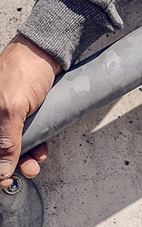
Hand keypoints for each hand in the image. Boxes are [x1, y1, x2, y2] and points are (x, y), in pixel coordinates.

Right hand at [0, 35, 61, 185]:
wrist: (51, 47)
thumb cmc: (26, 67)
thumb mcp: (13, 106)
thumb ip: (6, 139)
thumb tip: (1, 170)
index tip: (4, 179)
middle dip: (9, 165)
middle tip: (24, 172)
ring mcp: (8, 112)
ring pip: (12, 143)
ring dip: (23, 158)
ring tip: (35, 163)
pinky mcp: (25, 110)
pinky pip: (26, 133)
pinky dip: (33, 144)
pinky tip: (41, 150)